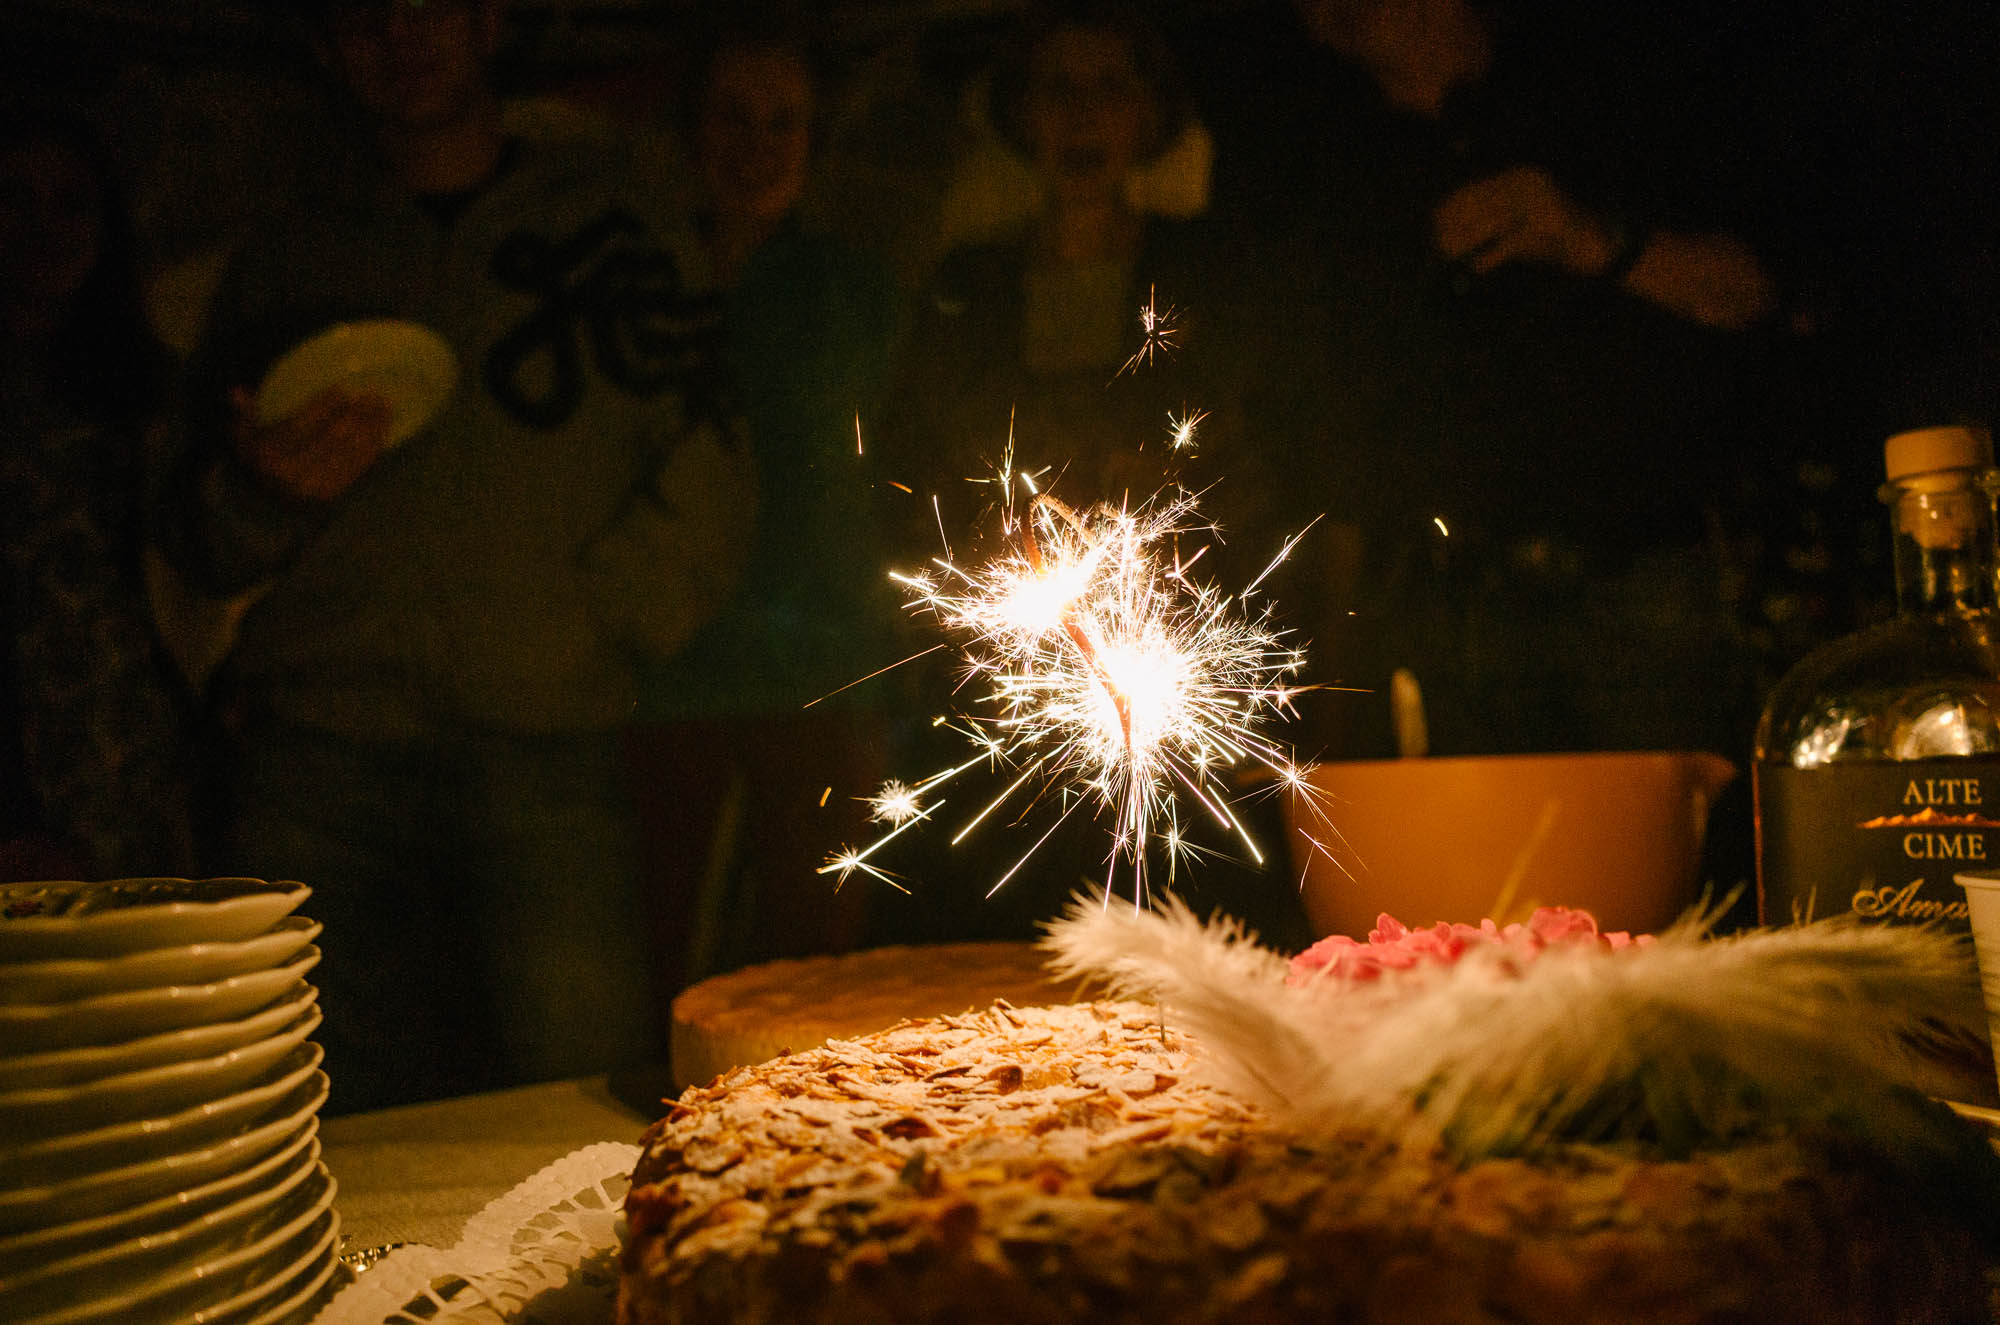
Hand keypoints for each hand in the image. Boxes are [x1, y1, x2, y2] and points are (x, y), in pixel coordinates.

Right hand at [229, 385, 391, 502]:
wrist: (266, 505)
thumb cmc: (258, 460)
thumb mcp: (243, 438)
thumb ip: (243, 414)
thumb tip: (238, 391)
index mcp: (269, 455)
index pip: (300, 427)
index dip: (323, 408)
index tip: (342, 390)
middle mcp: (292, 472)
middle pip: (330, 439)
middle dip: (354, 416)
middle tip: (373, 395)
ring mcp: (315, 486)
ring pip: (348, 452)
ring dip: (370, 429)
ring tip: (385, 407)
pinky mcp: (333, 494)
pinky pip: (357, 468)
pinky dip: (373, 447)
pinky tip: (383, 430)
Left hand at [1432, 166, 1614, 276]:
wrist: (1600, 243)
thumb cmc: (1552, 238)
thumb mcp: (1515, 225)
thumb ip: (1488, 222)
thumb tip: (1449, 230)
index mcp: (1519, 177)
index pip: (1477, 189)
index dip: (1452, 207)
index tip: (1433, 225)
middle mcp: (1530, 183)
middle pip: (1481, 203)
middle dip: (1457, 225)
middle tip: (1439, 245)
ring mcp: (1541, 201)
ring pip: (1494, 221)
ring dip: (1468, 240)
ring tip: (1449, 254)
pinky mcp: (1550, 224)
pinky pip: (1512, 241)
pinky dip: (1492, 256)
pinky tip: (1477, 267)